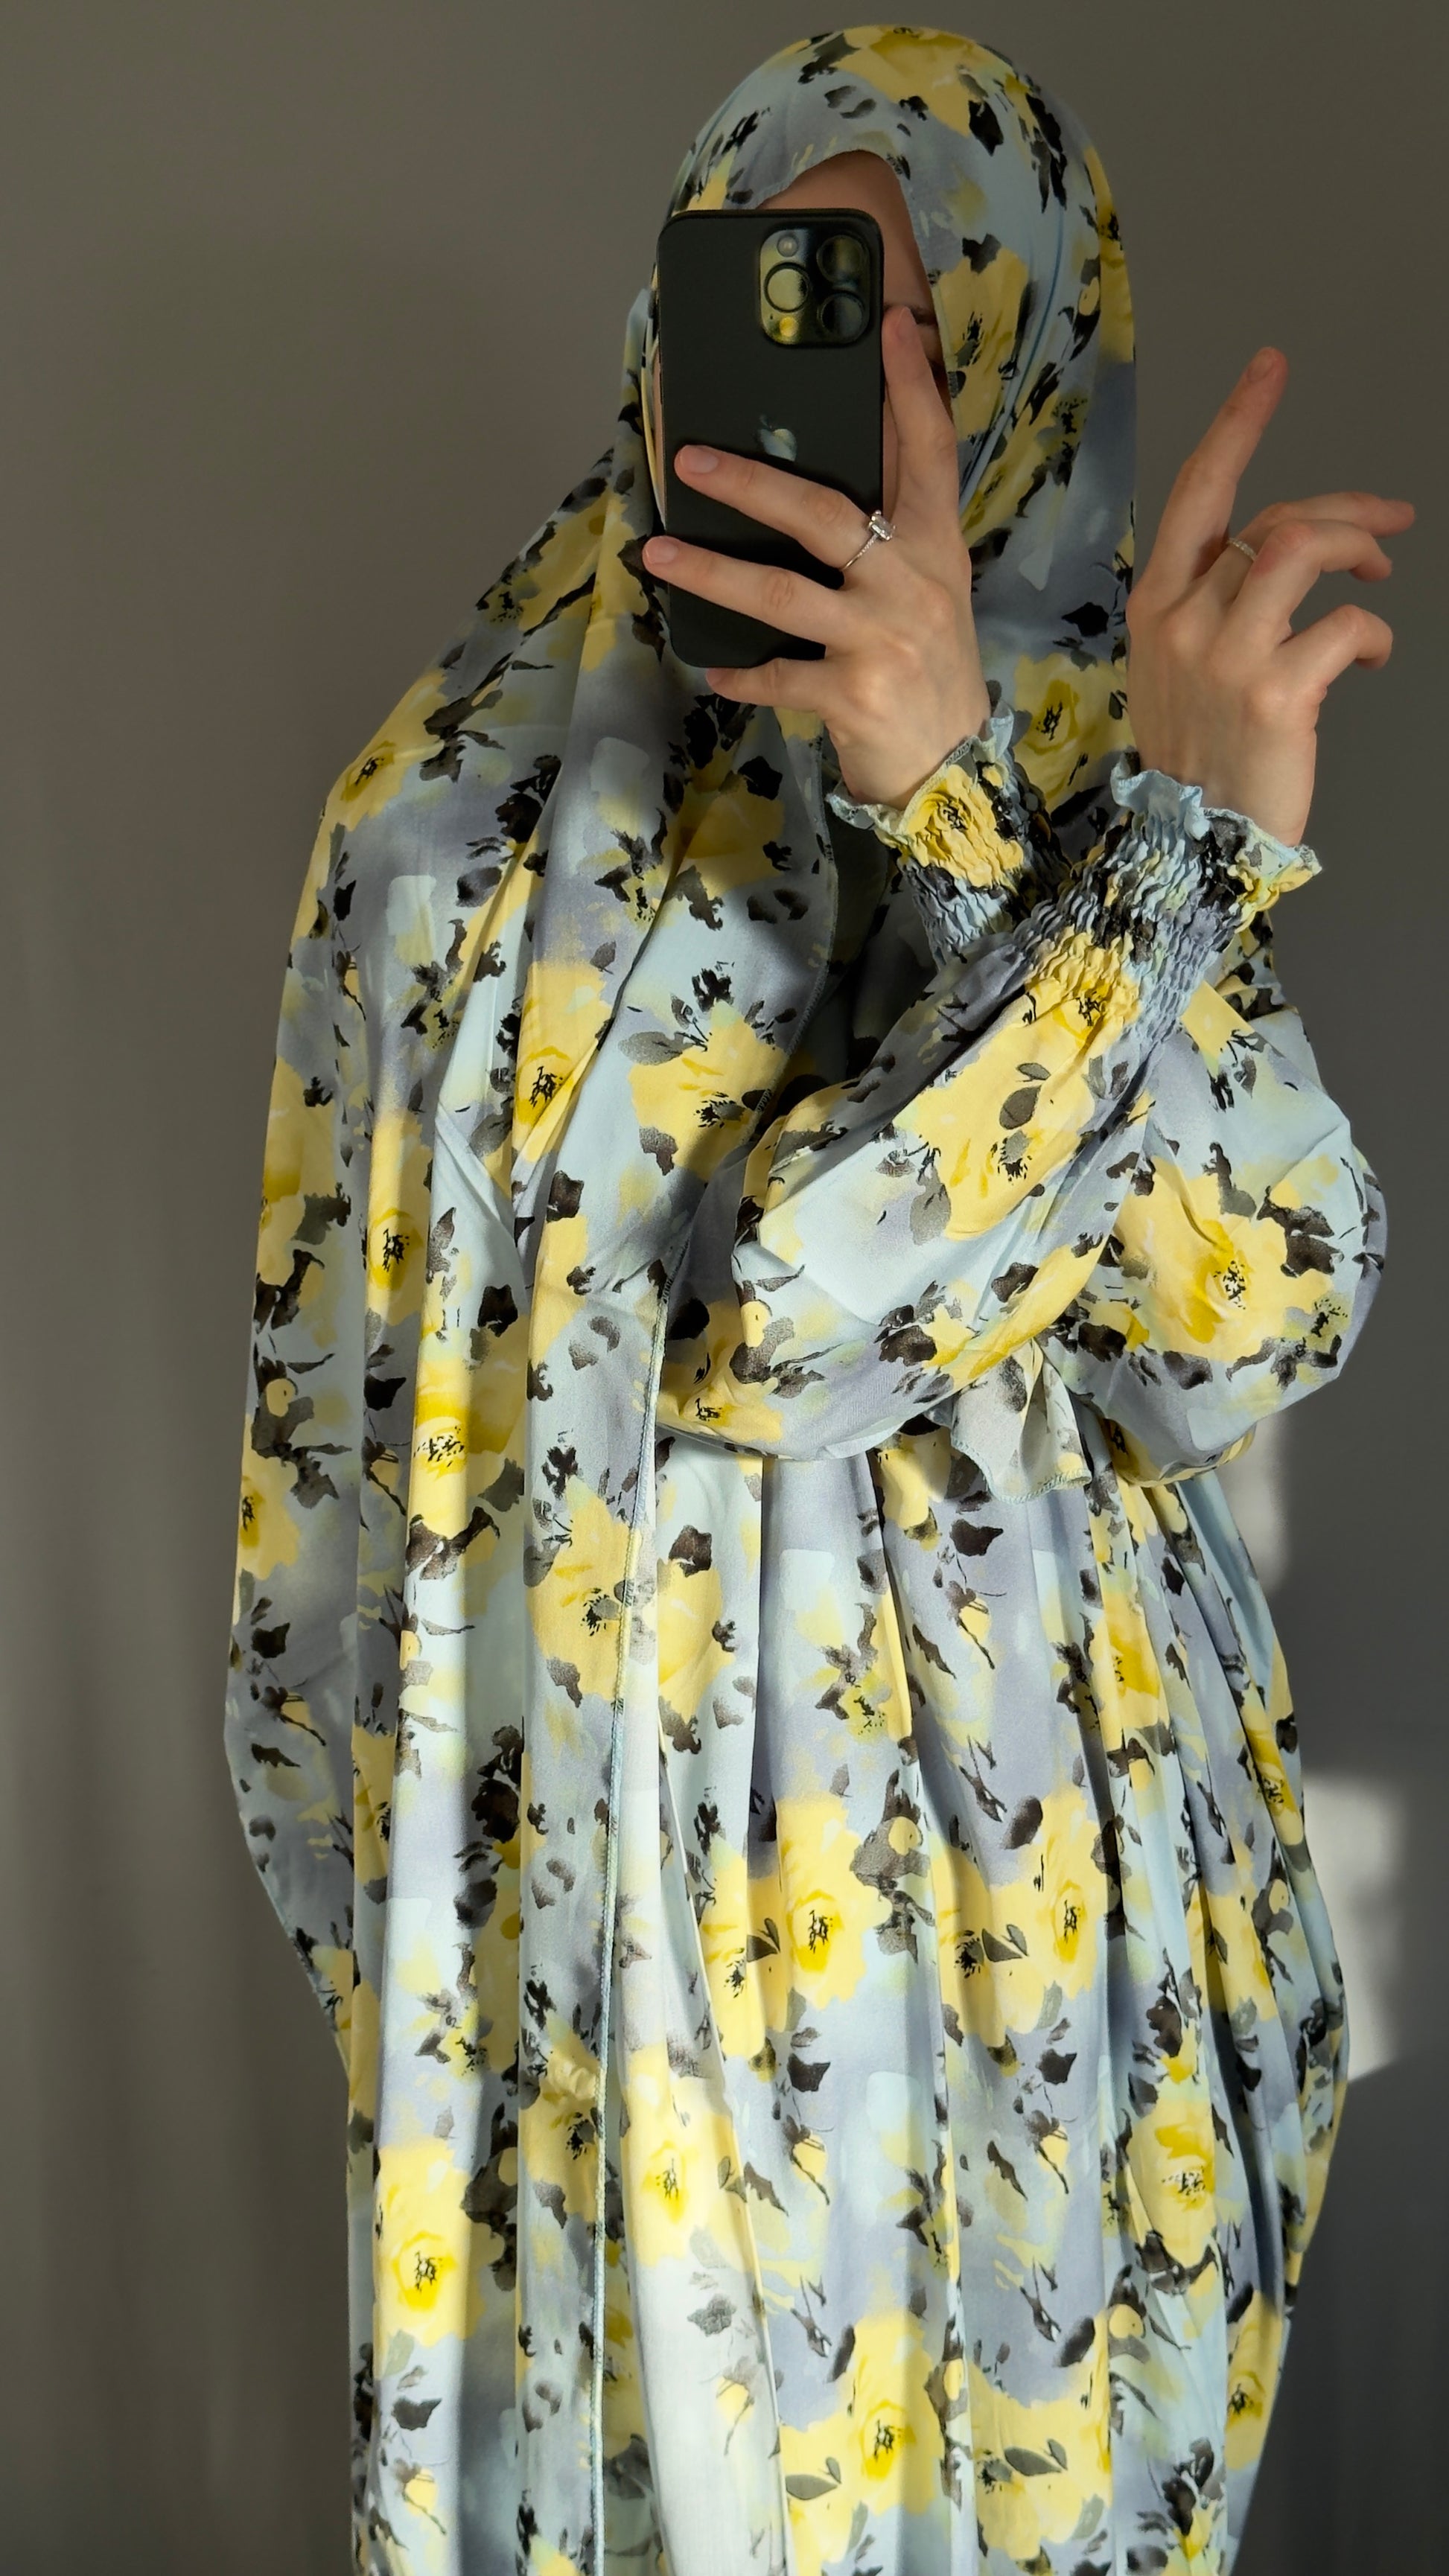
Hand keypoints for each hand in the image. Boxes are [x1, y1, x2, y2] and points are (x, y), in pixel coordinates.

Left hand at [641, 305, 989, 808]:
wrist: (952, 773)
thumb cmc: (927, 672)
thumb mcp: (927, 591)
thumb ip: (890, 535)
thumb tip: (820, 477)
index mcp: (935, 545)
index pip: (931, 450)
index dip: (910, 387)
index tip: (890, 325)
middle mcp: (913, 582)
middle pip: (825, 512)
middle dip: (751, 482)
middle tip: (689, 458)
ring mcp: (883, 638)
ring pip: (782, 593)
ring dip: (713, 573)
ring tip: (659, 556)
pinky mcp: (854, 694)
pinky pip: (778, 675)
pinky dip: (741, 673)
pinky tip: (715, 670)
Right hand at [1127, 348, 1413, 845]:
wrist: (1188, 847)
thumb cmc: (1197, 757)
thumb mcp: (1183, 666)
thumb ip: (1218, 603)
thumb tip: (1292, 556)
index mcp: (1158, 604)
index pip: (1199, 492)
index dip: (1238, 423)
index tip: (1271, 368)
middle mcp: (1184, 619)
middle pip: (1276, 519)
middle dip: (1347, 510)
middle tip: (1392, 527)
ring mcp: (1226, 656)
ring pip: (1305, 550)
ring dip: (1359, 552)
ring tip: (1380, 580)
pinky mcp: (1273, 694)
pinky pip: (1344, 627)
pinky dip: (1373, 634)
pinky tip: (1371, 660)